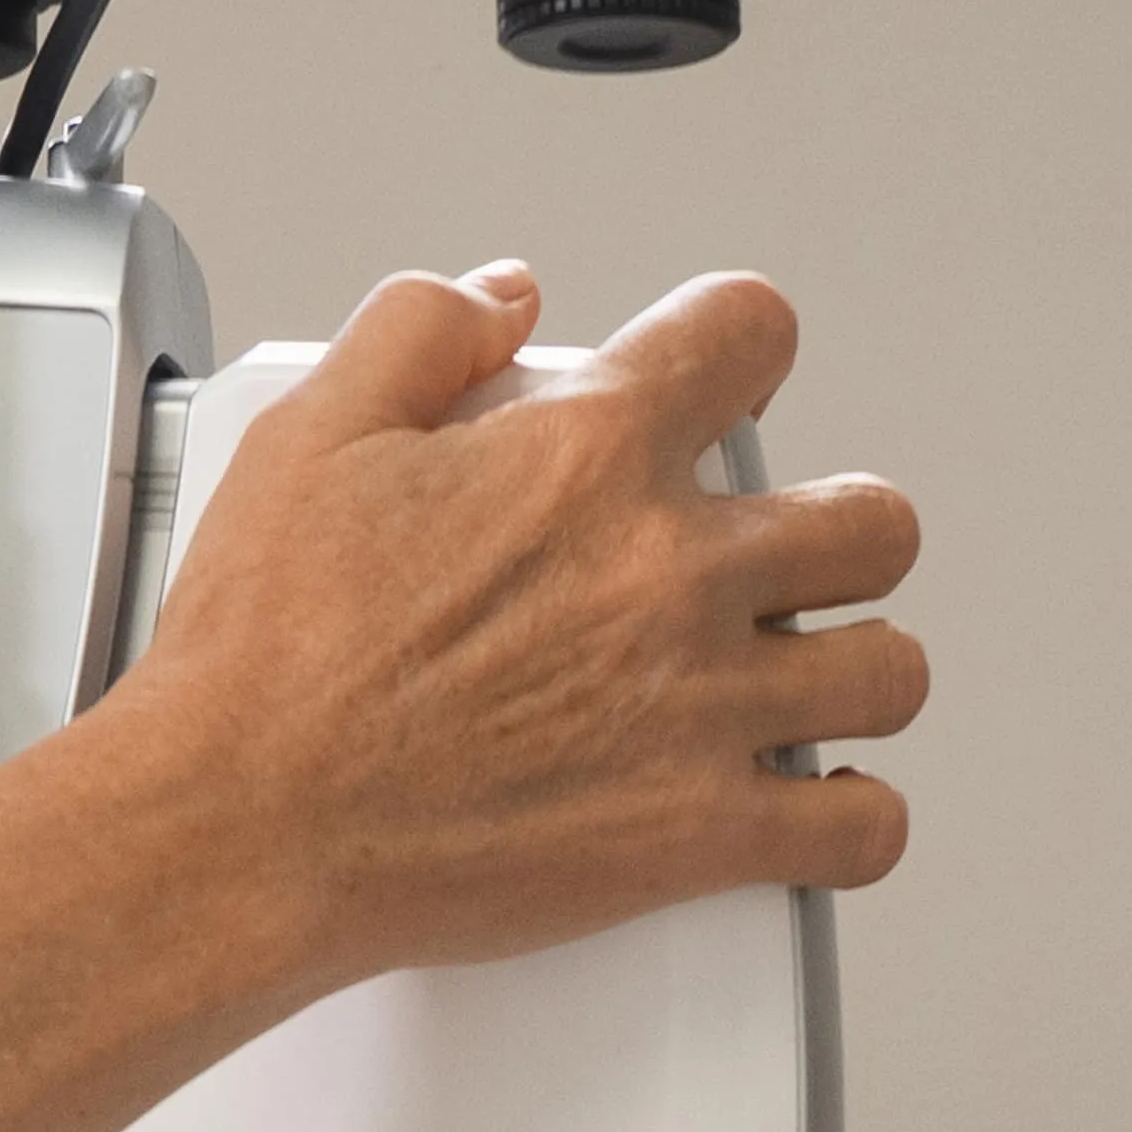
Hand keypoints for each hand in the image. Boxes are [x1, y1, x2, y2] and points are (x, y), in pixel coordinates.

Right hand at [100, 264, 926, 997]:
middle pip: (871, 521)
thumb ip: (419, 329)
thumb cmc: (265, 655)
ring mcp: (695, 708)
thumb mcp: (311, 432)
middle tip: (778, 559)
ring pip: (889, 672)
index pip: (753, 331)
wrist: (242, 824)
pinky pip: (859, 830)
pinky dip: (850, 821)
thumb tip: (504, 296)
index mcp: (588, 455)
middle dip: (835, 531)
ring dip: (854, 672)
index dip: (737, 349)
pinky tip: (810, 804)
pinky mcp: (693, 835)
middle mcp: (668, 573)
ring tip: (800, 681)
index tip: (721, 387)